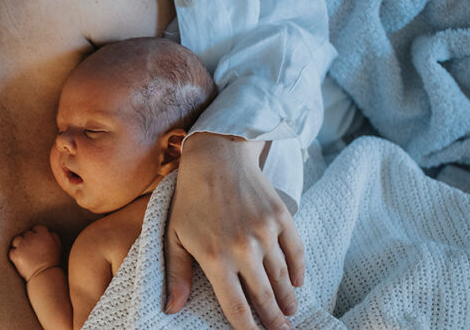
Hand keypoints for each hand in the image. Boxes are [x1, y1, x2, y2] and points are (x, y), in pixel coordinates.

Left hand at [9, 225, 62, 280]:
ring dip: (19, 245)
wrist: (45, 276)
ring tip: (24, 253)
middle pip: (26, 234)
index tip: (38, 243)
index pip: (36, 228)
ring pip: (16, 240)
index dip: (37, 235)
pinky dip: (15, 255)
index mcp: (43, 234)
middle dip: (28, 240)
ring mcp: (22, 245)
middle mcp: (31, 237)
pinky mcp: (15, 254)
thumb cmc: (52, 262)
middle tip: (32, 250)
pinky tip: (21, 259)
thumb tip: (47, 232)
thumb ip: (53, 236)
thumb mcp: (58, 247)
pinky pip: (12, 251)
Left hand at [164, 132, 303, 329]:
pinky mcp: (281, 218)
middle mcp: (242, 249)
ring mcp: (265, 233)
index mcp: (214, 257)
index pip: (236, 306)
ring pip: (281, 278)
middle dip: (274, 320)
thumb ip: (176, 274)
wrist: (217, 156)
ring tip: (289, 313)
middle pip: (264, 297)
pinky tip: (296, 283)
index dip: (247, 328)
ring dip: (286, 300)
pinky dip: (298, 271)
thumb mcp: (173, 235)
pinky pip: (295, 252)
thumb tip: (172, 309)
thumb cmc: (190, 198)